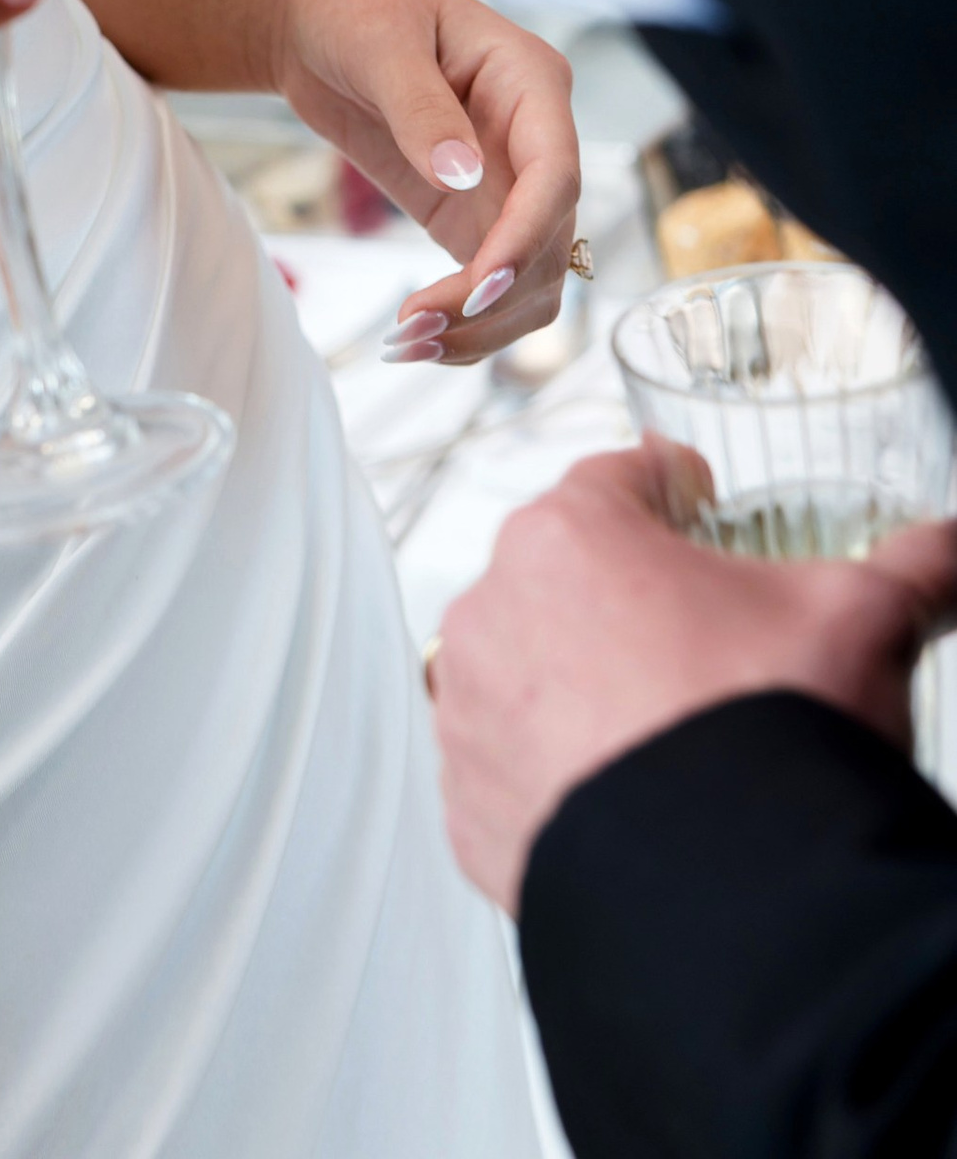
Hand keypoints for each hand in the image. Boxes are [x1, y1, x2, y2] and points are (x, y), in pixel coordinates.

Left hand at [264, 0, 579, 361]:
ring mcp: (506, 181)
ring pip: (531, 279)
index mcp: (530, 80)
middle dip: (493, 296)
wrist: (311, 14)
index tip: (477, 286)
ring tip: (407, 344)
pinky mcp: (470, 212)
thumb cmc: (352, 3)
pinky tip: (419, 340)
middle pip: (549, 241)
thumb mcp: (380, 43)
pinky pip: (491, 283)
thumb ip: (420, 107)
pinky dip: (465, 321)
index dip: (524, 238)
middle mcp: (533, 137)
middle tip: (414, 329)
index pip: (554, 174)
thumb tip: (461, 175)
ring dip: (483, 324)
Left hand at [436, 440, 956, 910]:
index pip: (614, 477)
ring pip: (522, 666)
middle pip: (561, 573)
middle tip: (693, 633)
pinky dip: (549, 768)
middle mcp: (494, 610)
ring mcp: (469, 713)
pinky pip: (504, 763)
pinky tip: (621, 788)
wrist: (733, 900)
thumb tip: (946, 546)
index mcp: (568, 536)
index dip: (666, 484)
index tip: (689, 497)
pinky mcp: (468, 805)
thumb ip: (909, 562)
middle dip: (622, 592)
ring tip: (658, 720)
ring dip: (574, 678)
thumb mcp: (861, 617)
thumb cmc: (770, 735)